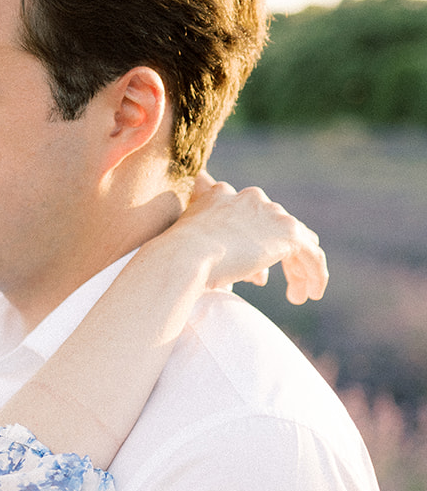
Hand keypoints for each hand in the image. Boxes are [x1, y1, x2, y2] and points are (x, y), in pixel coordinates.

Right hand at [171, 172, 326, 303]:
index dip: (255, 246)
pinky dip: (316, 274)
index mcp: (221, 196)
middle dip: (280, 256)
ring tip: (299, 294)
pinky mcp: (288, 234)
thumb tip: (243, 272)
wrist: (181, 259)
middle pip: (277, 226)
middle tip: (283, 282)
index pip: (252, 217)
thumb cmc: (175, 262)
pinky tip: (312, 294)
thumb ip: (214, 250)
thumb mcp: (189, 250)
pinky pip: (312, 255)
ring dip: (299, 268)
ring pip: (297, 241)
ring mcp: (271, 213)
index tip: (254, 278)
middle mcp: (250, 198)